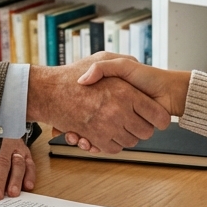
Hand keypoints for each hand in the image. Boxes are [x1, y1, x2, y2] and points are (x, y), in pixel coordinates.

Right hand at [27, 55, 170, 153]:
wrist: (48, 91)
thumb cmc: (75, 73)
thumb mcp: (102, 59)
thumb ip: (118, 64)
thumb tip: (127, 74)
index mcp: (126, 92)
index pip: (157, 116)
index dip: (159, 118)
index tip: (156, 118)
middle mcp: (119, 110)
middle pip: (146, 132)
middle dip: (143, 128)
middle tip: (137, 121)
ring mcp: (108, 126)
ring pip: (130, 142)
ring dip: (126, 136)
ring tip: (118, 124)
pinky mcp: (96, 139)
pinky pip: (112, 148)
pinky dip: (110, 144)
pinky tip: (103, 132)